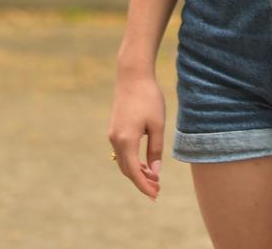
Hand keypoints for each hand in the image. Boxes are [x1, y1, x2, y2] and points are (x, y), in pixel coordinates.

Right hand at [108, 73, 164, 199]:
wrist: (132, 76)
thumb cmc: (148, 98)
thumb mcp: (157, 124)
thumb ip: (156, 149)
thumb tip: (155, 171)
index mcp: (126, 141)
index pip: (134, 172)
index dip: (144, 185)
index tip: (155, 195)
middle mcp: (116, 140)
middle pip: (127, 169)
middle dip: (141, 181)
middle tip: (157, 189)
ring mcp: (113, 134)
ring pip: (123, 161)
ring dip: (136, 171)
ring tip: (153, 178)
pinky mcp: (114, 128)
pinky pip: (122, 152)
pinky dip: (132, 161)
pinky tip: (144, 162)